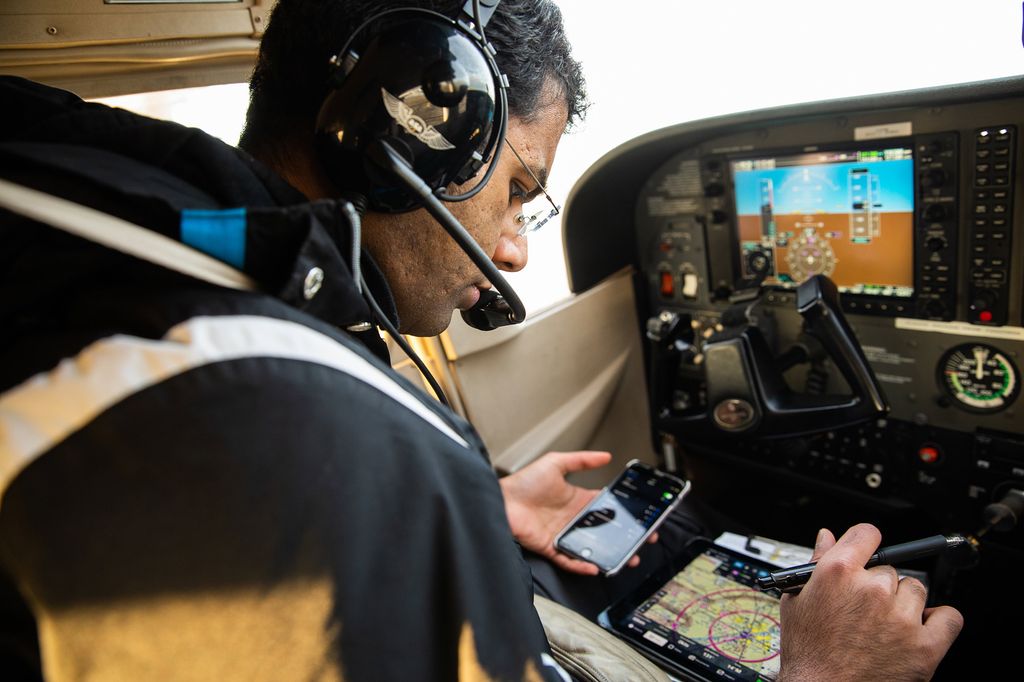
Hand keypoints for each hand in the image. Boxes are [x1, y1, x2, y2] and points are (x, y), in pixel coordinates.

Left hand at [499, 451, 657, 574]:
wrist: (501, 499)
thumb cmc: (523, 482)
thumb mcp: (555, 463)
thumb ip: (581, 460)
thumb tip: (605, 455)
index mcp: (576, 500)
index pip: (605, 508)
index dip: (623, 514)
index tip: (641, 517)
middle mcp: (572, 519)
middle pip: (604, 531)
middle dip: (624, 537)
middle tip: (643, 540)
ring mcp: (563, 534)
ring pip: (592, 548)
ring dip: (610, 554)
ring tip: (628, 558)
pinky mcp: (551, 547)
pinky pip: (570, 560)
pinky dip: (583, 565)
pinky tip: (597, 566)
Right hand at [778, 524, 962, 680]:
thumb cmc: (808, 654)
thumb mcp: (797, 603)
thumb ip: (816, 564)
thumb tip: (827, 538)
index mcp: (838, 573)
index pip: (866, 534)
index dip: (866, 542)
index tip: (868, 552)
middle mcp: (873, 590)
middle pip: (890, 569)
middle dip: (879, 587)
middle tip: (865, 611)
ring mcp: (901, 618)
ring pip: (916, 590)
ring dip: (904, 604)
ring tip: (885, 627)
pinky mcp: (925, 647)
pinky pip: (949, 618)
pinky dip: (939, 621)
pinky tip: (920, 629)